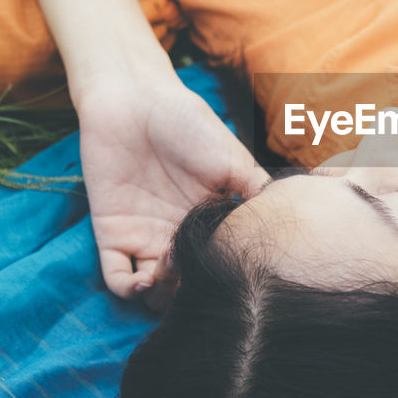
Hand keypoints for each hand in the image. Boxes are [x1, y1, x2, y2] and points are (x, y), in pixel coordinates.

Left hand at [75, 77, 268, 302]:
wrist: (135, 100)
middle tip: (194, 277)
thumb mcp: (235, 160)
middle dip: (190, 293)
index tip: (227, 274)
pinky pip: (116, 278)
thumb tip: (286, 231)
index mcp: (210, 220)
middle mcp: (178, 234)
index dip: (222, 277)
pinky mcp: (111, 234)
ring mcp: (144, 237)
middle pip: (185, 286)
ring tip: (168, 277)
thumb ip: (256, 196)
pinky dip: (129, 291)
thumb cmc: (188, 123)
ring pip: (153, 291)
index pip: (218, 265)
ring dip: (161, 297)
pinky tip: (144, 281)